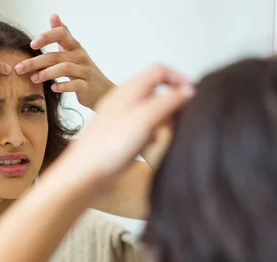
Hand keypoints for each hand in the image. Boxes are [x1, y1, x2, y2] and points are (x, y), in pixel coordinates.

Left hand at [14, 14, 114, 108]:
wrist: (102, 90)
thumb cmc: (83, 69)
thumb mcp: (73, 50)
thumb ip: (63, 34)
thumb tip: (53, 15)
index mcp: (75, 46)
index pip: (61, 34)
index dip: (46, 36)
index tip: (32, 44)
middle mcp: (81, 56)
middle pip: (56, 55)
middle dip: (35, 62)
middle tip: (20, 68)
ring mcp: (84, 71)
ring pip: (64, 68)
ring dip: (46, 74)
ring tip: (33, 79)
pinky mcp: (86, 86)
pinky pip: (74, 85)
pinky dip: (62, 86)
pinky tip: (52, 88)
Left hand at [62, 65, 194, 180]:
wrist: (83, 176)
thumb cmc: (109, 147)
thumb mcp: (146, 118)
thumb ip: (168, 101)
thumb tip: (188, 92)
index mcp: (128, 91)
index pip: (159, 71)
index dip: (179, 79)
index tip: (193, 96)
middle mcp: (122, 101)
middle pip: (156, 90)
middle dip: (172, 102)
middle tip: (179, 120)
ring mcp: (119, 119)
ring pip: (150, 111)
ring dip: (163, 120)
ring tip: (163, 136)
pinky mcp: (118, 137)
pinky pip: (142, 129)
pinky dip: (152, 134)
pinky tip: (149, 149)